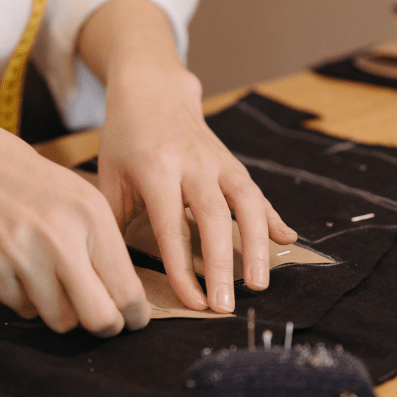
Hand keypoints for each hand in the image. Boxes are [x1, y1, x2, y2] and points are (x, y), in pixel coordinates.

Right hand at [0, 106, 150, 335]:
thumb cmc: (24, 181)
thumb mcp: (77, 197)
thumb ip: (102, 244)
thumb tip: (125, 298)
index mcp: (91, 215)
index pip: (127, 289)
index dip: (134, 315)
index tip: (132, 319)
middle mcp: (60, 237)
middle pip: (99, 319)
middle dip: (105, 327)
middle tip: (102, 323)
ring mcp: (22, 255)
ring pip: (60, 321)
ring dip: (61, 311)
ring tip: (52, 281)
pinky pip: (23, 309)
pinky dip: (26, 299)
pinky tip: (17, 267)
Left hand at [97, 64, 295, 312]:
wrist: (152, 90)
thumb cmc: (125, 140)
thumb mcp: (109, 176)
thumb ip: (114, 220)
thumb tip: (115, 270)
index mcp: (156, 169)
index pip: (172, 227)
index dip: (184, 269)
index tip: (193, 302)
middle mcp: (193, 164)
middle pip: (215, 218)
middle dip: (222, 265)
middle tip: (227, 306)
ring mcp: (218, 161)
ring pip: (246, 203)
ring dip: (257, 246)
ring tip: (259, 284)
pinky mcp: (233, 163)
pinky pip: (257, 193)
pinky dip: (273, 217)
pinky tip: (287, 240)